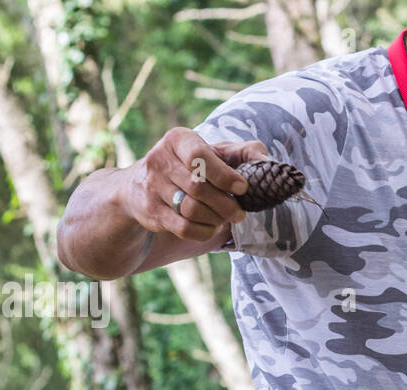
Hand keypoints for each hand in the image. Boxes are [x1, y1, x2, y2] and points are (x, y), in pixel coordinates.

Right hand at [122, 127, 269, 241]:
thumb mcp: (214, 152)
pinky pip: (183, 227)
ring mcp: (152, 186)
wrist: (141, 185)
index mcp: (177, 139)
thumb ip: (243, 152)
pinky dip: (204, 231)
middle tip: (240, 213)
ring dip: (216, 219)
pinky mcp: (151, 211)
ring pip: (191, 209)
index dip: (224, 175)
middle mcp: (159, 160)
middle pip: (199, 188)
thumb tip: (266, 160)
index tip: (243, 188)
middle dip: (226, 204)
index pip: (199, 156)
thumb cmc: (191, 166)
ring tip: (226, 218)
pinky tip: (212, 227)